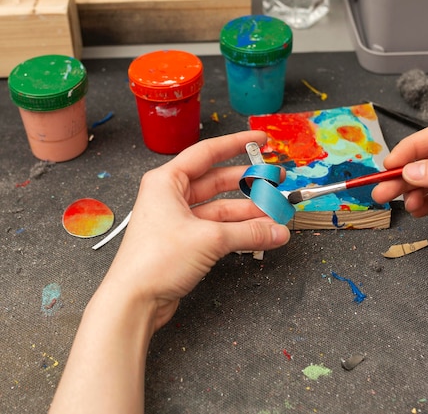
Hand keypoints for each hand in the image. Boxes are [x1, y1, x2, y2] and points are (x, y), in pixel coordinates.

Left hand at [106, 130, 290, 330]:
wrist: (135, 301)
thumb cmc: (155, 261)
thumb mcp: (209, 240)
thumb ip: (249, 232)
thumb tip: (279, 230)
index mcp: (167, 181)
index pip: (207, 153)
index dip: (237, 144)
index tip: (260, 140)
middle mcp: (170, 197)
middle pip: (217, 182)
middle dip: (248, 183)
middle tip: (274, 181)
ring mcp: (178, 220)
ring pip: (220, 208)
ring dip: (248, 213)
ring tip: (275, 215)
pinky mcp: (184, 242)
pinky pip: (217, 228)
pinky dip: (238, 231)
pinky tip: (260, 233)